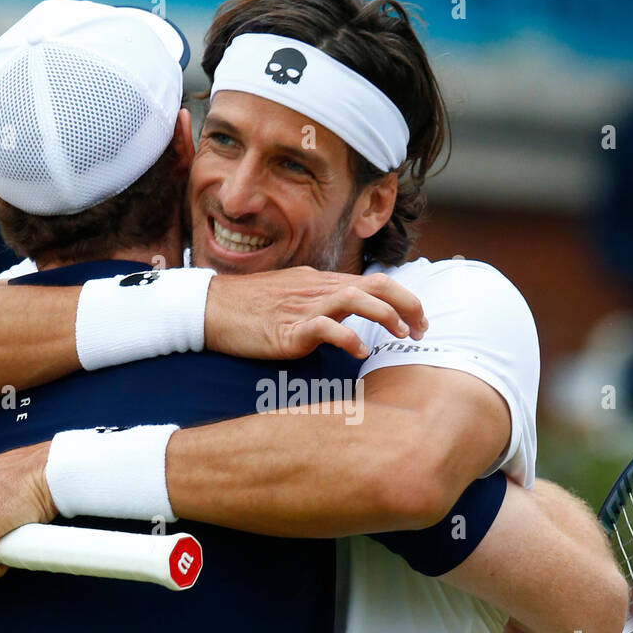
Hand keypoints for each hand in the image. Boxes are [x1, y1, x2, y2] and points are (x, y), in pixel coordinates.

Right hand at [204, 266, 426, 360]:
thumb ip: (323, 303)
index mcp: (322, 282)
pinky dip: (347, 338)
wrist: (210, 308)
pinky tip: (359, 351)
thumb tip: (348, 318)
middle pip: (376, 285)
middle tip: (422, 330)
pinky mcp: (288, 328)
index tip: (420, 320)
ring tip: (400, 336)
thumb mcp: (294, 297)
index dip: (405, 298)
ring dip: (385, 315)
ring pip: (355, 298)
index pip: (375, 282)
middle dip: (407, 305)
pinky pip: (324, 327)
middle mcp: (318, 289)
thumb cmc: (250, 307)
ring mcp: (304, 307)